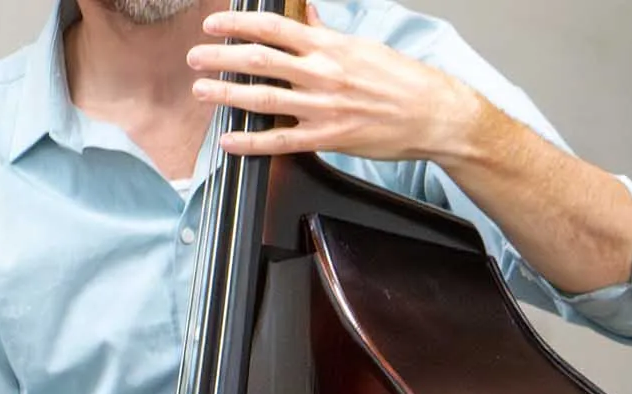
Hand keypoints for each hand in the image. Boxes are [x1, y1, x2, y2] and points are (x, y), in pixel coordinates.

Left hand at [188, 4, 487, 163]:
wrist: (435, 116)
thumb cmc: (405, 81)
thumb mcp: (364, 47)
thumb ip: (325, 32)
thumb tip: (303, 11)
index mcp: (329, 48)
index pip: (272, 28)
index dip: (236, 24)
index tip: (213, 25)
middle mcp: (322, 74)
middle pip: (257, 60)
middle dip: (219, 57)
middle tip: (196, 58)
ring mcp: (324, 108)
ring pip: (262, 98)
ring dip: (226, 93)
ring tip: (202, 91)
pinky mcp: (330, 138)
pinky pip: (282, 141)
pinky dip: (251, 141)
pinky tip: (229, 140)